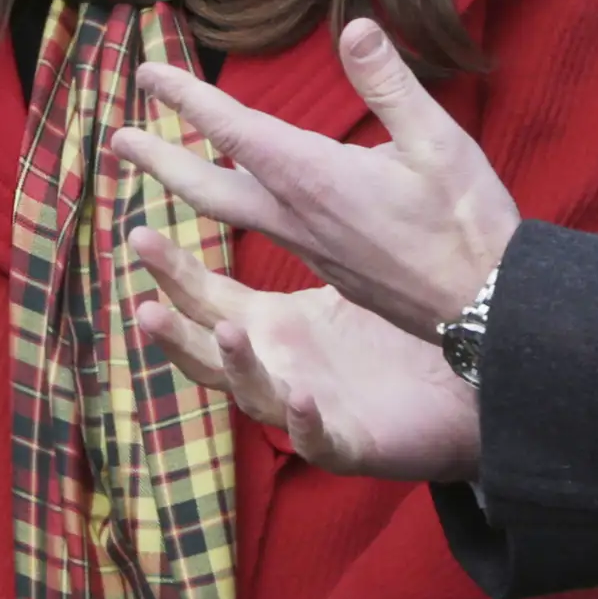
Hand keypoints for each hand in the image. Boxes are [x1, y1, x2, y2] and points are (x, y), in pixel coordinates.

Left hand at [108, 17, 518, 336]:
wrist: (485, 310)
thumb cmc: (466, 224)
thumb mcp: (439, 142)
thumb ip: (391, 85)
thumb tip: (355, 27)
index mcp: (313, 177)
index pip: (233, 130)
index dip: (187, 99)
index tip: (146, 74)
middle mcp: (296, 216)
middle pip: (207, 186)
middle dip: (160, 158)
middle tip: (118, 137)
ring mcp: (308, 248)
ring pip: (230, 212)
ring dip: (188, 185)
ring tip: (160, 167)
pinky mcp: (327, 268)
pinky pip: (263, 232)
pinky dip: (233, 210)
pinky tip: (244, 202)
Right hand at [129, 226, 483, 481]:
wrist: (459, 389)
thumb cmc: (394, 333)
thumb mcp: (344, 270)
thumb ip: (307, 223)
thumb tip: (277, 155)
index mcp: (271, 327)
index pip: (205, 298)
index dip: (170, 272)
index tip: (137, 232)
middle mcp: (275, 369)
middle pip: (207, 352)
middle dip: (175, 332)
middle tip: (145, 306)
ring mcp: (305, 409)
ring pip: (253, 396)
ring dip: (236, 368)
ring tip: (224, 332)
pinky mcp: (348, 443)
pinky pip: (318, 437)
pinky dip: (304, 421)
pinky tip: (302, 396)